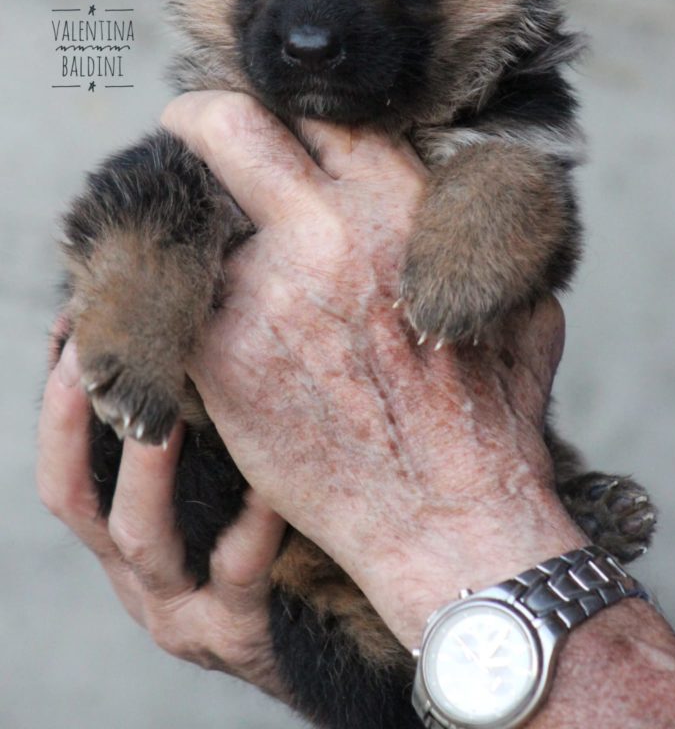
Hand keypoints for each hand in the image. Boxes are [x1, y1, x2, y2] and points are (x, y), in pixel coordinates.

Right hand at [36, 332, 289, 700]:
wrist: (307, 643)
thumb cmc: (253, 556)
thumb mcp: (205, 506)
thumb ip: (183, 443)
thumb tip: (174, 344)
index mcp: (118, 543)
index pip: (62, 476)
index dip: (58, 413)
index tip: (72, 339)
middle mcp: (133, 577)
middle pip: (74, 502)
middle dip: (76, 423)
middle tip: (95, 358)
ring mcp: (177, 609)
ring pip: (141, 536)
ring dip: (148, 469)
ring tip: (164, 415)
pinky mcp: (233, 630)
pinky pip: (238, 565)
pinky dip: (254, 517)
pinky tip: (272, 477)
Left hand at [161, 91, 585, 647]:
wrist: (444, 519)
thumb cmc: (485, 415)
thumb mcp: (515, 302)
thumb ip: (481, 241)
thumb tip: (464, 203)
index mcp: (396, 206)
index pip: (310, 116)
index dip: (276, 114)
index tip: (257, 130)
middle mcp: (325, 233)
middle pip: (225, 126)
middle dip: (195, 122)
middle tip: (182, 140)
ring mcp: (264, 292)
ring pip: (190, 218)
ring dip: (188, 226)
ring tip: (193, 249)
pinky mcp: (221, 356)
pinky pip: (176, 299)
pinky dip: (176, 299)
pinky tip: (193, 318)